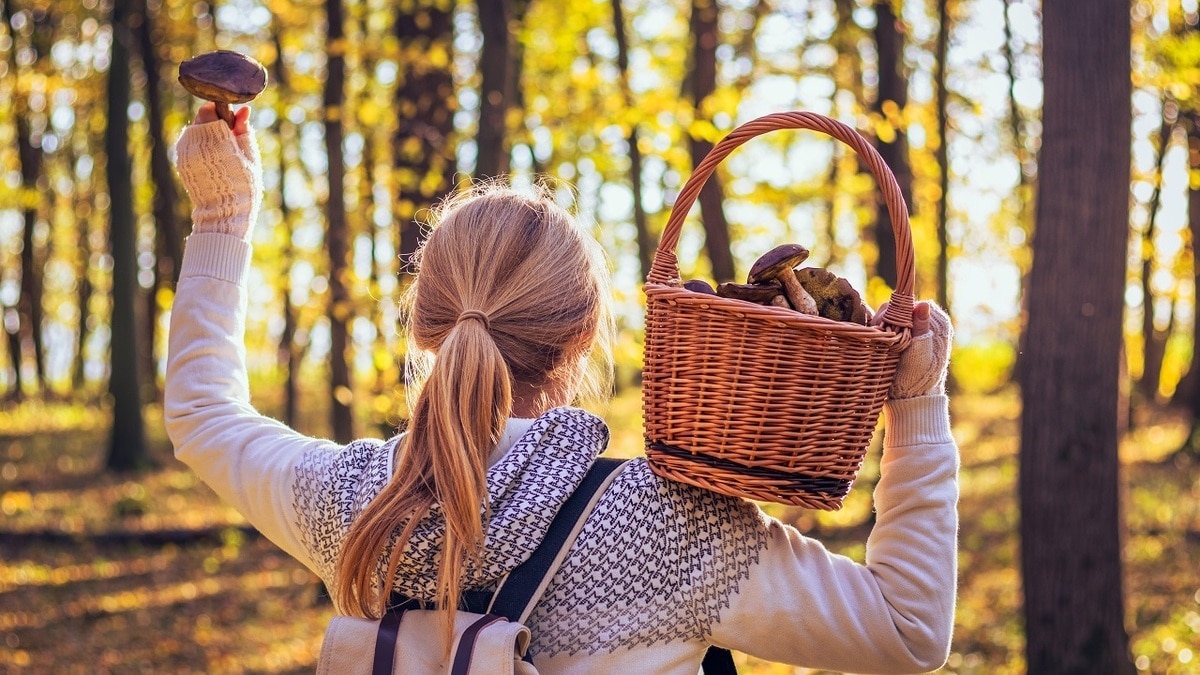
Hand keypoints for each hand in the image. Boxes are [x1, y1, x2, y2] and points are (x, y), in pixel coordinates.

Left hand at [175, 103, 261, 239]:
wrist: (223, 213)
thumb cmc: (244, 185)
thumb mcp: (250, 156)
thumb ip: (244, 130)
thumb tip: (243, 109)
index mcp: (215, 138)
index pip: (210, 109)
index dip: (222, 113)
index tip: (232, 122)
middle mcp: (195, 142)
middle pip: (201, 118)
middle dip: (214, 123)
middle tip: (229, 139)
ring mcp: (185, 151)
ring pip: (194, 130)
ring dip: (206, 133)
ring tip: (221, 152)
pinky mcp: (180, 160)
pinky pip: (188, 143)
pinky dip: (199, 145)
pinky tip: (211, 160)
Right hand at [873, 300, 952, 398]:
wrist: (911, 395)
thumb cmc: (919, 376)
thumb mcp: (920, 350)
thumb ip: (920, 326)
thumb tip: (922, 304)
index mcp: (938, 322)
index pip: (913, 304)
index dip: (898, 311)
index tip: (888, 324)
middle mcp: (926, 322)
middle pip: (900, 308)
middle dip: (888, 318)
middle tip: (882, 333)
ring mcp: (912, 329)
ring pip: (891, 315)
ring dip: (882, 325)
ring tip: (880, 340)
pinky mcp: (900, 336)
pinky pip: (887, 325)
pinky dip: (880, 331)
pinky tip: (878, 341)